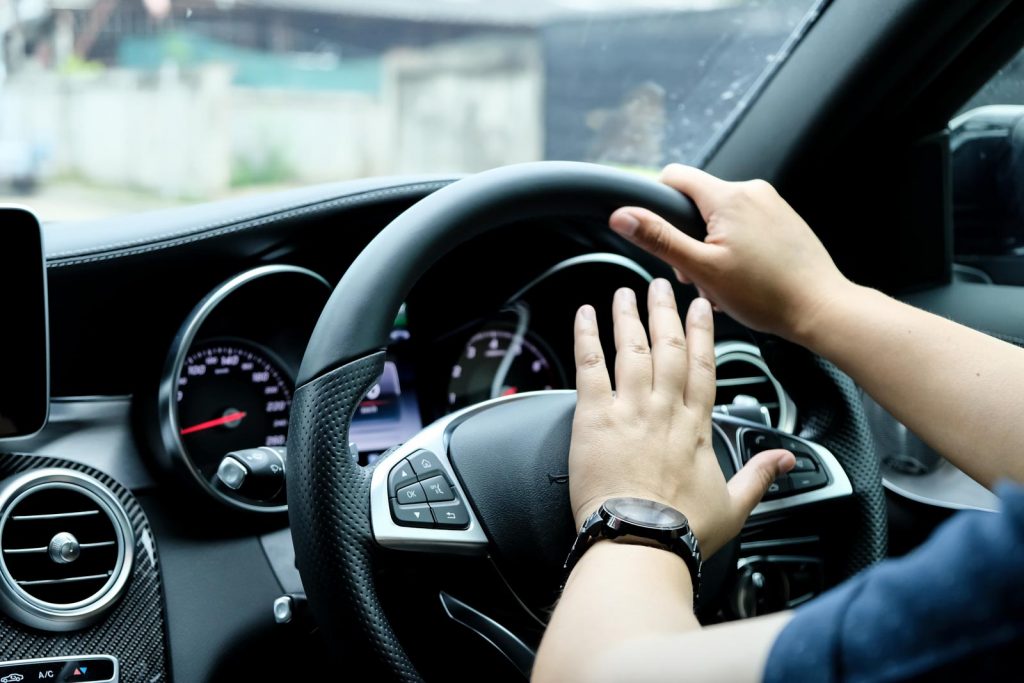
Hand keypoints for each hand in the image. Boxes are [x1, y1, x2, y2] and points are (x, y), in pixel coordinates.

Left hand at [569, 280, 794, 555]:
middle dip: (666, 312)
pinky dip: (587, 337)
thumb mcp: (734, 506)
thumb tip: (786, 461)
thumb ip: (760, 476)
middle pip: (668, 348)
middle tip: (663, 285)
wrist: (639, 543)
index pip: (703, 367)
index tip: (701, 308)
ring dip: (629, 317)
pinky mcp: (595, 417)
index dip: (702, 333)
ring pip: (633, 349)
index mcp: (696, 428)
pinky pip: (591, 366)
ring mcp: (630, 409)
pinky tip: (585, 315)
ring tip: (626, 292)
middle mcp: (665, 410)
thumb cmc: (681, 531)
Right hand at [609, 164, 851, 342]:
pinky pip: (744, 224)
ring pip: (720, 216)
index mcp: (728, 197)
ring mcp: (771, 204)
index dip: (656, 203)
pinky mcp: (783, 219)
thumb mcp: (701, 268)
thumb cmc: (767, 294)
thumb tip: (622, 216)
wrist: (821, 308)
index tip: (658, 234)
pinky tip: (743, 277)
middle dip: (688, 237)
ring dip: (710, 246)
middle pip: (697, 202)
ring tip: (723, 282)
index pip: (674, 177)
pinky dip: (734, 248)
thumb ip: (659, 238)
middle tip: (697, 274)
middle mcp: (751, 191)